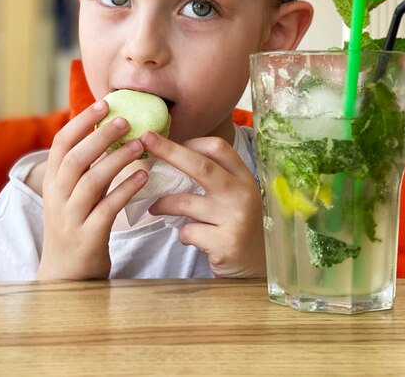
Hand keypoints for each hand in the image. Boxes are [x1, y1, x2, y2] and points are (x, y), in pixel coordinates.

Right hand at [38, 100, 147, 280]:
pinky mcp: (88, 237)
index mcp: (53, 181)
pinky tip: (144, 175)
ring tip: (140, 146)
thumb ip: (87, 166)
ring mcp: (71, 218)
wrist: (67, 274)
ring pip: (91, 181)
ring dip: (117, 160)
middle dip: (100, 136)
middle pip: (75, 159)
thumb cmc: (77, 223)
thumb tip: (111, 130)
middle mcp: (57, 197)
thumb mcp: (72, 193)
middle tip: (126, 120)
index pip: (61, 143)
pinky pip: (108, 208)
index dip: (82, 121)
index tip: (104, 104)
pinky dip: (126, 189)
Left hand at [141, 131, 265, 277]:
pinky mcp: (225, 243)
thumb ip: (213, 179)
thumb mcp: (233, 196)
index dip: (191, 142)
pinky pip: (188, 231)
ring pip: (185, 202)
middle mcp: (242, 193)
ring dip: (163, 203)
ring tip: (155, 207)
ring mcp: (235, 218)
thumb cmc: (236, 224)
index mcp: (244, 177)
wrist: (257, 265)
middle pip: (201, 166)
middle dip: (170, 150)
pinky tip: (189, 237)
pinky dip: (182, 233)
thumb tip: (170, 158)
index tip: (169, 142)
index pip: (218, 148)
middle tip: (147, 139)